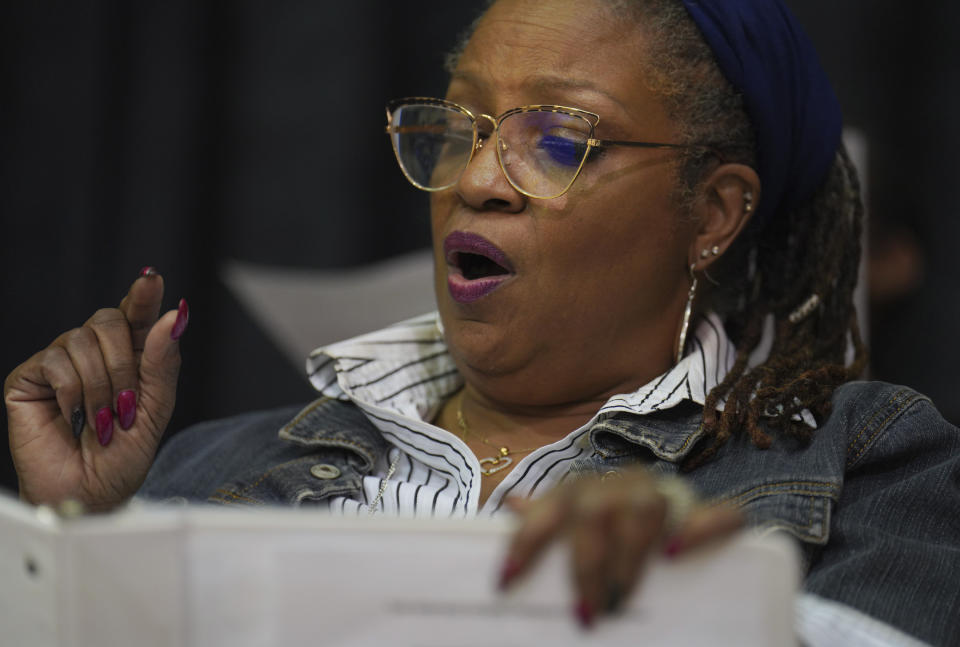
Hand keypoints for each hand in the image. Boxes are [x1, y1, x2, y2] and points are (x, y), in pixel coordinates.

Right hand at [4, 268, 187, 510]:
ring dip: (101, 386)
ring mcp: (60, 362)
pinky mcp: (30, 377)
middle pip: (109, 320)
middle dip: (123, 365)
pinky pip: (56, 360)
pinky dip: (73, 392)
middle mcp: (94, 352)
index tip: (151, 278)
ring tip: (101, 420)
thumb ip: (162, 363)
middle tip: (124, 406)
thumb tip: (173, 316)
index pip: (135, 314)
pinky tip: (73, 417)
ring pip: (82, 339)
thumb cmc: (123, 457)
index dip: (143, 295)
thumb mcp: (156, 410)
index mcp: (130, 356)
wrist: (89, 494)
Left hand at [499, 470, 742, 627]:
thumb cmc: (601, 531)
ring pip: (646, 508)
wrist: (659, 511)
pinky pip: (716, 512)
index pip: (545, 512)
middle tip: (586, 614)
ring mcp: (661, 492)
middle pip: (596, 512)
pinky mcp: (702, 509)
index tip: (506, 582)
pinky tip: (674, 553)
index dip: (524, 543)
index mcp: (577, 492)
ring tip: (620, 599)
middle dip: (586, 565)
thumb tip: (511, 506)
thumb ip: (544, 520)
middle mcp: (617, 485)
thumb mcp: (570, 526)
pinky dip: (697, 529)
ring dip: (629, 556)